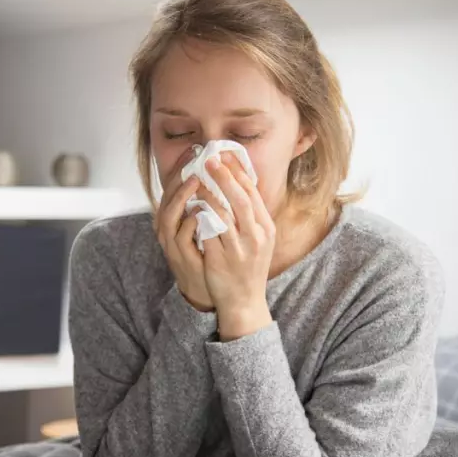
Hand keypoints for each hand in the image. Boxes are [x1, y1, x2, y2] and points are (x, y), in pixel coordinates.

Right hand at [155, 149, 213, 311]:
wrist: (211, 290)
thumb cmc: (210, 255)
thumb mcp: (208, 225)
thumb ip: (211, 203)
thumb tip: (223, 176)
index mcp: (175, 217)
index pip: (174, 185)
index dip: (182, 166)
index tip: (195, 148)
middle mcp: (168, 228)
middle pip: (167, 196)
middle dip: (178, 175)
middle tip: (193, 158)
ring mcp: (172, 243)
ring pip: (168, 215)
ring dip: (181, 197)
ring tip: (195, 181)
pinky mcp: (180, 257)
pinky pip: (181, 237)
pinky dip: (189, 223)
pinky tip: (201, 212)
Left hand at [197, 152, 275, 339]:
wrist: (244, 300)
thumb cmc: (249, 267)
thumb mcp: (259, 240)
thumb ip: (251, 216)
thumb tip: (238, 184)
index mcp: (266, 229)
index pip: (253, 194)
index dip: (239, 173)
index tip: (226, 155)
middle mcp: (256, 237)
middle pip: (241, 200)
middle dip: (224, 177)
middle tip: (209, 160)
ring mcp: (239, 249)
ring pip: (223, 215)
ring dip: (208, 194)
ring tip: (197, 180)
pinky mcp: (221, 259)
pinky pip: (208, 233)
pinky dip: (200, 216)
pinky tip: (191, 206)